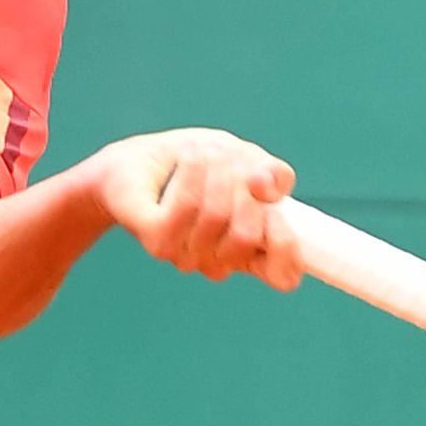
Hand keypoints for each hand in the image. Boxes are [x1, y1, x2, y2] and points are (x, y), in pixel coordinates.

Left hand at [92, 128, 301, 292]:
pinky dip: (193, 170)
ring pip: (216, 214)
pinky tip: (190, 154)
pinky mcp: (155, 239)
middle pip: (246, 235)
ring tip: (207, 149)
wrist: (136, 161)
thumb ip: (274, 176)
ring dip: (216, 168)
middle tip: (231, 157)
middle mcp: (217, 261)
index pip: (282, 276)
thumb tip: (268, 187)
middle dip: (243, 185)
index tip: (278, 211)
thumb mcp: (246, 160)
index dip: (288, 248)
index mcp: (247, 251)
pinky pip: (186, 205)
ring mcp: (184, 254)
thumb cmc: (198, 164)